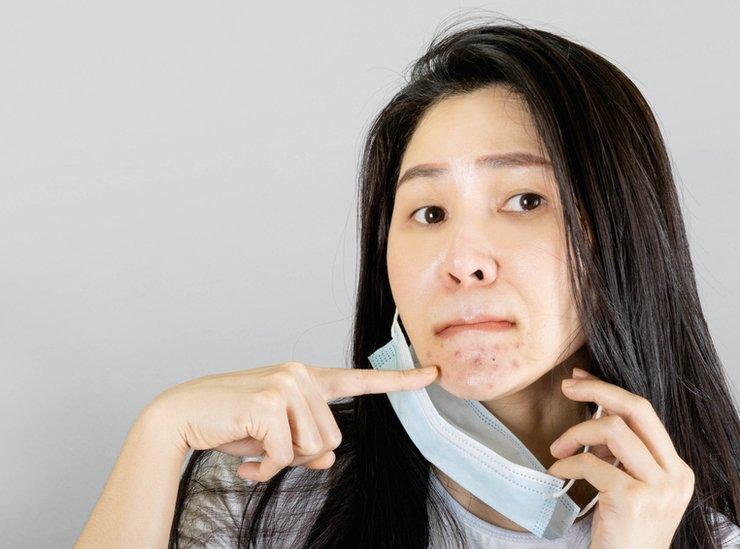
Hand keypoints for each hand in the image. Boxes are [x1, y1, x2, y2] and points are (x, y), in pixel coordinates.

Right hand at [149, 361, 438, 481]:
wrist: (180, 418)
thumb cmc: (229, 426)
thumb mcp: (275, 439)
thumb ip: (307, 446)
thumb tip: (329, 457)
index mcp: (307, 378)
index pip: (362, 380)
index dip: (400, 381)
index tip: (433, 375)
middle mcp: (301, 374)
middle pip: (333, 437)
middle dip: (299, 455)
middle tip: (265, 449)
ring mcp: (286, 384)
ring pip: (314, 447)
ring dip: (282, 462)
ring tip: (253, 449)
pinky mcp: (270, 402)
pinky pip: (285, 456)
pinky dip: (265, 469)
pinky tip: (244, 459)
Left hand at [547, 368, 693, 548]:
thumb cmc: (624, 535)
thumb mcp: (634, 489)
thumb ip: (624, 454)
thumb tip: (599, 408)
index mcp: (678, 469)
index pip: (646, 413)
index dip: (610, 392)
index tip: (582, 380)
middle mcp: (675, 476)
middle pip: (637, 409)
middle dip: (598, 390)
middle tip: (568, 386)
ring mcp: (658, 488)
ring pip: (613, 430)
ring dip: (577, 432)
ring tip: (558, 448)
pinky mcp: (632, 500)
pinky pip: (592, 463)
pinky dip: (568, 463)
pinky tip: (558, 473)